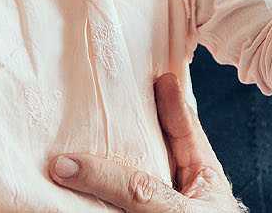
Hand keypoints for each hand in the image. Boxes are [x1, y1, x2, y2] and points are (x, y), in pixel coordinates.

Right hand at [50, 72, 243, 211]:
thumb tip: (67, 163)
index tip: (159, 73)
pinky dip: (88, 199)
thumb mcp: (168, 210)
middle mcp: (180, 196)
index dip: (171, 100)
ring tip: (74, 138)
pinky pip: (108, 210)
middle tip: (105, 99)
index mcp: (204, 180)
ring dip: (101, 167)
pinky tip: (67, 190)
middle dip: (129, 129)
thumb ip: (126, 186)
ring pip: (126, 185)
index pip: (186, 129)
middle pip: (152, 153)